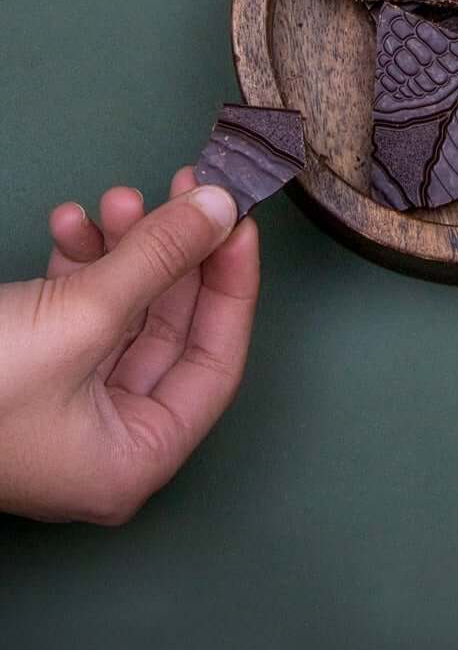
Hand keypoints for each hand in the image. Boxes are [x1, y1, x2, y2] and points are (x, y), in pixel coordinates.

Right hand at [0, 171, 257, 523]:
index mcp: (132, 459)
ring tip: (113, 200)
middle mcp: (105, 441)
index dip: (232, 286)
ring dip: (122, 248)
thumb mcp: (82, 316)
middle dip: (173, 252)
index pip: (217, 361)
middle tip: (184, 191)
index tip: (237, 222)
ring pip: (121, 312)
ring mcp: (63, 409)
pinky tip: (67, 223)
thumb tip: (219, 208)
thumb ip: (160, 257)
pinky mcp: (27, 374)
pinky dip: (76, 264)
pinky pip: (74, 312)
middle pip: (170, 329)